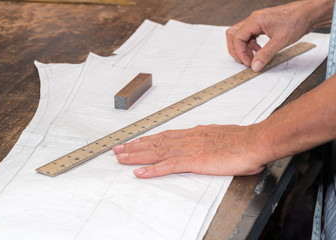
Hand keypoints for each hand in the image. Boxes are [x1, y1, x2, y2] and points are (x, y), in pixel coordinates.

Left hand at [112, 125, 264, 177]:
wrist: (254, 142)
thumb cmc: (242, 140)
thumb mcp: (219, 136)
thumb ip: (206, 139)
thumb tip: (201, 142)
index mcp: (193, 133)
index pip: (164, 136)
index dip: (147, 139)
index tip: (134, 141)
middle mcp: (187, 138)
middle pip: (155, 142)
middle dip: (134, 146)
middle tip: (117, 149)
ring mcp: (189, 149)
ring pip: (157, 152)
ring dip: (136, 156)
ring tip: (120, 158)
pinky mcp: (194, 161)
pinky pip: (168, 166)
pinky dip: (152, 170)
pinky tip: (140, 173)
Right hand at [226, 0, 332, 71]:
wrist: (309, 14)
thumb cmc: (297, 20)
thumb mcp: (280, 41)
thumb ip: (265, 55)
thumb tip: (255, 65)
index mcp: (255, 20)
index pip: (237, 37)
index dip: (240, 52)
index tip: (248, 62)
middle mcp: (253, 20)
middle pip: (233, 35)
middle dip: (236, 50)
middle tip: (245, 61)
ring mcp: (257, 22)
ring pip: (240, 36)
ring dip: (243, 48)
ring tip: (252, 57)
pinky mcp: (262, 25)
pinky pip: (249, 36)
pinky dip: (250, 45)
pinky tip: (259, 51)